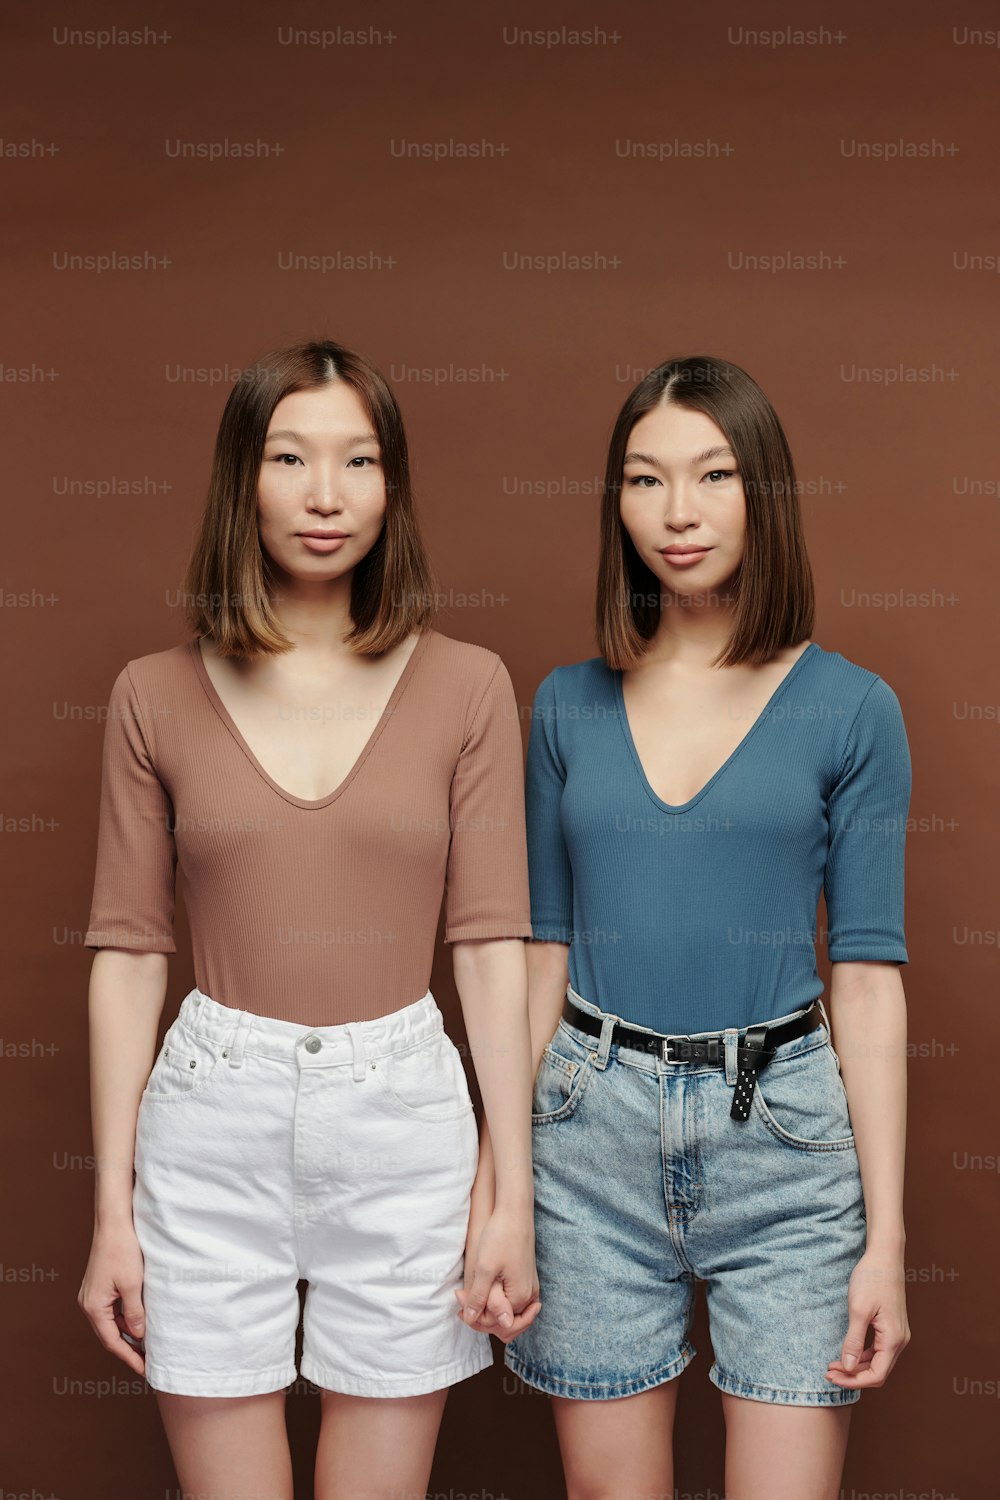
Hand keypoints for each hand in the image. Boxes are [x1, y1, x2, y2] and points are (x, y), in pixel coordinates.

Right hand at [78, 1222, 146, 1375]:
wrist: (114, 1222)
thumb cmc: (122, 1250)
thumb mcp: (133, 1285)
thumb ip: (135, 1313)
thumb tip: (139, 1336)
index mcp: (94, 1307)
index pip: (112, 1341)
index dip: (129, 1357)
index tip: (144, 1369)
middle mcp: (88, 1303)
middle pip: (110, 1334)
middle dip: (128, 1349)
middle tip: (148, 1361)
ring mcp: (92, 1295)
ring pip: (112, 1322)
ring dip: (128, 1332)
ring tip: (148, 1343)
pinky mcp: (99, 1286)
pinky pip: (112, 1309)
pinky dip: (126, 1317)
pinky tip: (141, 1319)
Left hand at [454, 1205, 540, 1344]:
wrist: (514, 1212)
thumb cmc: (500, 1236)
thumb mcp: (484, 1269)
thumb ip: (480, 1298)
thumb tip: (473, 1321)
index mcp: (520, 1297)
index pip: (497, 1324)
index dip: (475, 1317)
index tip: (460, 1299)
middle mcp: (529, 1296)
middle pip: (504, 1322)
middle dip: (481, 1316)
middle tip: (461, 1298)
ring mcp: (530, 1288)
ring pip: (508, 1312)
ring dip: (488, 1309)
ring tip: (468, 1295)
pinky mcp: (526, 1279)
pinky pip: (512, 1301)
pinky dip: (497, 1300)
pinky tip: (482, 1290)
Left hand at [825, 1247, 910, 1389]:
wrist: (885, 1257)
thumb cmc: (872, 1279)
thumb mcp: (858, 1310)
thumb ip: (854, 1341)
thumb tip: (849, 1366)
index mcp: (893, 1339)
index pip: (876, 1375)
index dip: (853, 1380)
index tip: (832, 1376)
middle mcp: (899, 1341)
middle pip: (878, 1372)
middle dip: (853, 1375)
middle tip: (829, 1372)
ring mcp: (897, 1334)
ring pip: (878, 1362)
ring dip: (857, 1366)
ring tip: (834, 1364)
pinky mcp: (892, 1327)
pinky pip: (879, 1350)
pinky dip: (863, 1355)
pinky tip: (848, 1352)